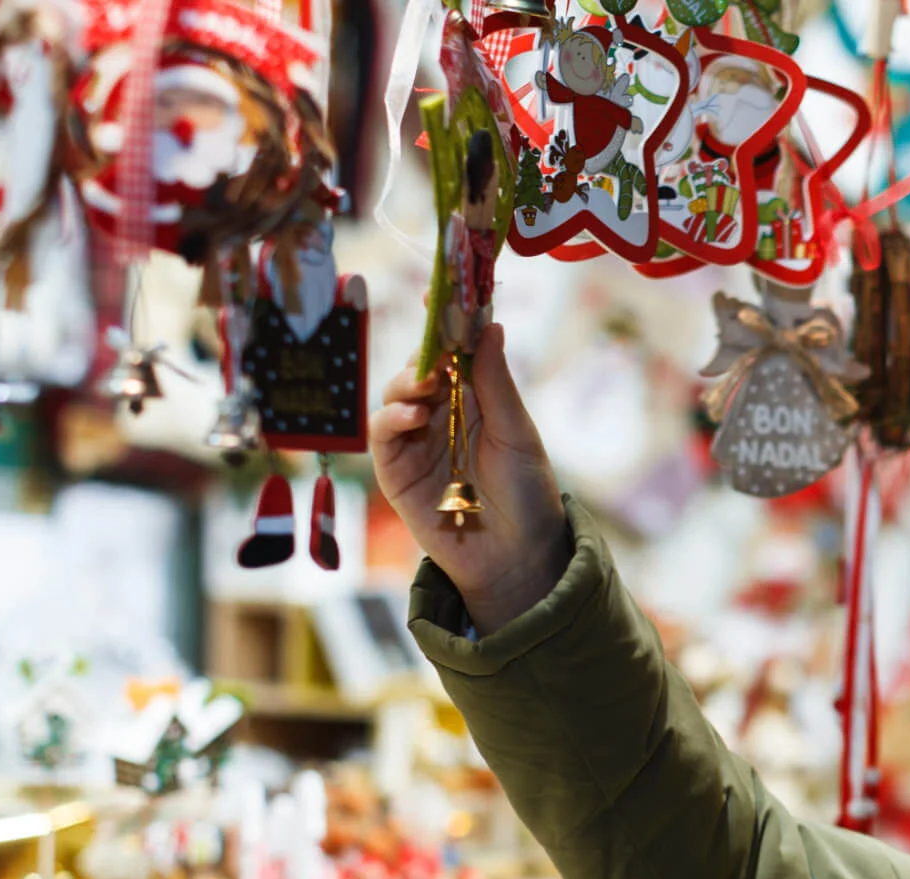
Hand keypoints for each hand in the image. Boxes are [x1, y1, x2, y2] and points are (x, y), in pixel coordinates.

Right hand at [369, 324, 568, 634]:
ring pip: (394, 395)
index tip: (439, 292)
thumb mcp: (518, 432)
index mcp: (475, 398)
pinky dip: (392, 419)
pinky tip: (414, 416)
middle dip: (423, 352)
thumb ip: (497, 383)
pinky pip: (382, 435)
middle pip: (419, 367)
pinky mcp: (397, 471)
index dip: (444, 322)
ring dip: (405, 383)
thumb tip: (491, 326)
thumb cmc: (527, 493)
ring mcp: (416, 441)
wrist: (517, 556)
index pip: (453, 351)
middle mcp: (442, 413)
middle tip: (436, 348)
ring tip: (426, 386)